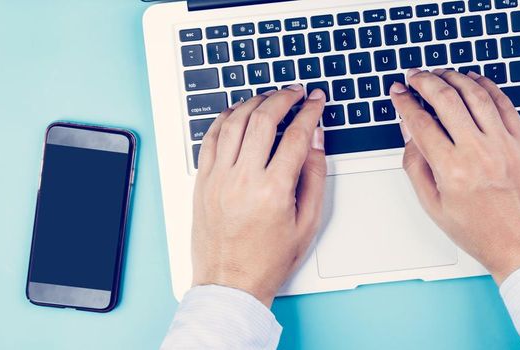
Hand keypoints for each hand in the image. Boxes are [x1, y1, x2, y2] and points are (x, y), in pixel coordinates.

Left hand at [190, 85, 326, 306]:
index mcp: (273, 191)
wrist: (230, 283)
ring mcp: (218, 178)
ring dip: (255, 102)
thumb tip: (315, 141)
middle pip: (264, 120)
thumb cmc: (268, 260)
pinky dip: (226, 117)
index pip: (296, 136)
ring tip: (270, 97)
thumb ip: (314, 177)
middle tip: (296, 93)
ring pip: (235, 122)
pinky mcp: (202, 181)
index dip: (310, 113)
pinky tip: (239, 111)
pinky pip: (211, 137)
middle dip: (283, 98)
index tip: (316, 102)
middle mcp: (243, 180)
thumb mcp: (307, 223)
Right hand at [390, 69, 519, 284]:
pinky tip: (475, 81)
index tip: (399, 92)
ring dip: (455, 78)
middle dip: (426, 81)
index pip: (421, 122)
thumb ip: (416, 166)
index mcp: (452, 171)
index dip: (405, 102)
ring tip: (442, 74)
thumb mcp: (435, 206)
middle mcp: (479, 153)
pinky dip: (487, 87)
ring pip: (476, 94)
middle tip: (416, 76)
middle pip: (446, 99)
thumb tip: (409, 132)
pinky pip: (504, 104)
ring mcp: (504, 145)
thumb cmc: (482, 233)